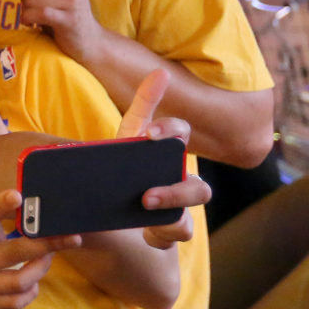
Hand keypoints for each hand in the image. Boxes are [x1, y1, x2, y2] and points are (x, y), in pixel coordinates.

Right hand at [0, 189, 79, 308]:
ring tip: (49, 255)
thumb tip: (10, 228)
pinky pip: (12, 303)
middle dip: (46, 245)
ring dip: (41, 269)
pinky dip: (28, 292)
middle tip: (71, 235)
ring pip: (19, 284)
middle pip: (12, 256)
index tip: (18, 194)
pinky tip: (33, 280)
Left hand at [113, 67, 200, 248]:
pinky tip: (145, 235)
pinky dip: (161, 236)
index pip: (178, 133)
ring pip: (191, 216)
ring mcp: (178, 207)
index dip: (169, 130)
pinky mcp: (168, 229)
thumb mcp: (124, 138)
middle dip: (176, 190)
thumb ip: (143, 105)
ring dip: (172, 212)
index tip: (148, 134)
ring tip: (145, 209)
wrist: (108, 205)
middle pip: (199, 188)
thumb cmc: (124, 164)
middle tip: (146, 193)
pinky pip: (177, 234)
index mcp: (166, 151)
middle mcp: (180, 179)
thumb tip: (160, 72)